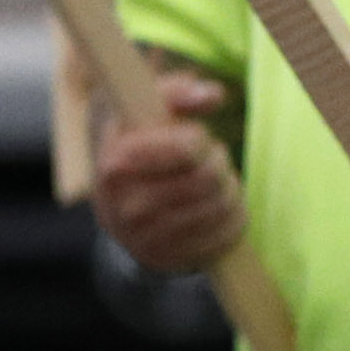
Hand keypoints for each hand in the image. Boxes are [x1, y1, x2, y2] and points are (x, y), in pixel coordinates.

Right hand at [87, 72, 243, 275]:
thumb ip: (179, 91)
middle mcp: (126, 207)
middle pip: (211, 176)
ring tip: (209, 182)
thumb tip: (212, 95)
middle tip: (205, 160)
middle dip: (218, 161)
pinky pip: (228, 232)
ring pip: (224, 204)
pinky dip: (233, 214)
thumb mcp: (147, 112)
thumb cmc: (141, 149)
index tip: (192, 138)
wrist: (117, 210)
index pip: (188, 147)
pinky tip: (214, 206)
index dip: (199, 139)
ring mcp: (146, 239)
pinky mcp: (169, 259)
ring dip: (228, 187)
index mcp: (116, 164)